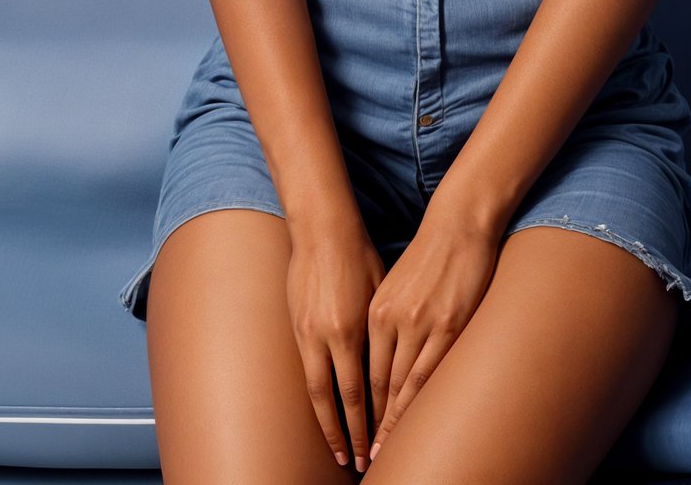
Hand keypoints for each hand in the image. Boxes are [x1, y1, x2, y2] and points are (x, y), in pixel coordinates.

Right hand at [286, 223, 387, 471]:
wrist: (322, 228)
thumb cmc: (360, 255)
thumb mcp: (381, 292)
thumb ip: (383, 331)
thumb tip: (395, 366)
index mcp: (351, 329)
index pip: (360, 391)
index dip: (368, 422)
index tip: (375, 447)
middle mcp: (325, 337)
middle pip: (335, 400)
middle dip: (346, 435)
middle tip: (355, 463)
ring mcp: (305, 333)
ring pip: (314, 391)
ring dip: (326, 423)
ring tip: (336, 449)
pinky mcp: (295, 326)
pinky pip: (305, 370)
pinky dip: (316, 395)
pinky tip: (324, 410)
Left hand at [366, 214, 499, 457]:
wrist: (458, 225)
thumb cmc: (428, 256)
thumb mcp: (394, 287)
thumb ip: (384, 319)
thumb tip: (376, 352)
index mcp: (375, 310)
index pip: (361, 369)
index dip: (355, 405)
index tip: (350, 431)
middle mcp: (392, 320)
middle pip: (376, 383)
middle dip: (368, 422)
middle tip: (362, 455)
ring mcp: (420, 324)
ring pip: (401, 385)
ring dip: (392, 421)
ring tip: (384, 449)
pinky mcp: (448, 325)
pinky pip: (430, 372)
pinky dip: (419, 401)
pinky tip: (415, 421)